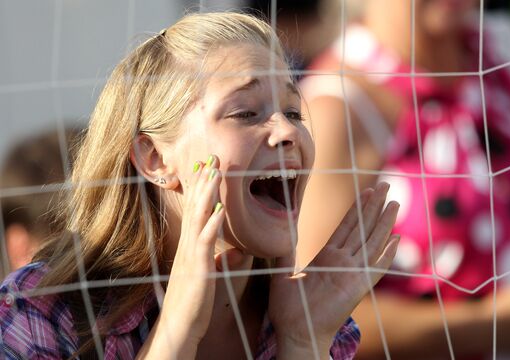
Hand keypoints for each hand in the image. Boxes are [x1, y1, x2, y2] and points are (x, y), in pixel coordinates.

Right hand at [140, 155, 225, 357]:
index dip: (202, 188)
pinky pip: (204, 241)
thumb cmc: (194, 302)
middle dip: (204, 181)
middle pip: (195, 206)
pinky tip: (220, 209)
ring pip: (198, 216)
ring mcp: (191, 254)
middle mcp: (188, 244)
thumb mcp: (208, 276)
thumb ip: (221, 261)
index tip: (210, 167)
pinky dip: (211, 224)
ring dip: (207, 193)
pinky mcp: (197, 268)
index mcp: (191, 245)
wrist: (179, 326)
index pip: (196, 210)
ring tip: (216, 172)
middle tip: (212, 157)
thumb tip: (239, 252)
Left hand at [269, 182, 399, 355]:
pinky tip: (396, 241)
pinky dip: (386, 255)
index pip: (346, 226)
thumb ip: (285, 254)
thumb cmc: (288, 308)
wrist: (295, 332)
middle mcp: (342, 262)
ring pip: (371, 242)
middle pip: (362, 228)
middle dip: (374, 206)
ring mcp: (351, 274)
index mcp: (327, 257)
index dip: (357, 208)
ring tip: (394, 203)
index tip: (367, 190)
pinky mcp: (356, 287)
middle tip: (386, 186)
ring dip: (384, 223)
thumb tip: (279, 235)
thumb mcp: (282, 274)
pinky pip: (374, 268)